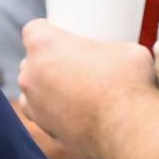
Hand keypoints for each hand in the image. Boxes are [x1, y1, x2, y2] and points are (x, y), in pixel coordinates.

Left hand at [17, 21, 157, 158]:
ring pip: (33, 90)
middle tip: (77, 66)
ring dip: (48, 89)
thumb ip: (110, 50)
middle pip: (32, 61)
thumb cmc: (127, 81)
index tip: (65, 39)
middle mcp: (30, 73)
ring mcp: (33, 104)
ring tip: (77, 92)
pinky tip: (76, 114)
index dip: (48, 32)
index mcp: (44, 44)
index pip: (34, 29)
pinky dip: (54, 114)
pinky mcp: (43, 129)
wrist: (128, 128)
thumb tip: (118, 57)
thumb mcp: (126, 49)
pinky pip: (42, 116)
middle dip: (49, 62)